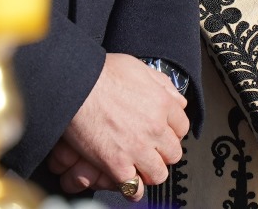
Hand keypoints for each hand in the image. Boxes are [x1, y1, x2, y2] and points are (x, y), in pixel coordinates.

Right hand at [44, 53, 188, 199]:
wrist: (74, 85)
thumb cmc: (100, 74)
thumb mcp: (137, 67)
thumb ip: (160, 83)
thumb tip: (176, 98)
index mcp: (161, 103)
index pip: (182, 127)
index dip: (171, 131)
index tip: (163, 133)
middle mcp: (154, 128)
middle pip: (173, 153)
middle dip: (162, 152)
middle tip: (150, 149)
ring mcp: (137, 148)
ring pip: (159, 174)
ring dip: (150, 171)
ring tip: (140, 166)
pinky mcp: (118, 165)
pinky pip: (135, 189)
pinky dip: (133, 189)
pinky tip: (127, 181)